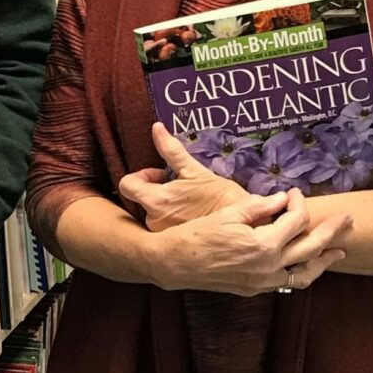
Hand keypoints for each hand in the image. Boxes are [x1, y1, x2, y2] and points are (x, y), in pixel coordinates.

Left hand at [118, 122, 249, 231]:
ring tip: (187, 203)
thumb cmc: (221, 197)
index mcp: (156, 201)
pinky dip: (172, 220)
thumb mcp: (195, 171)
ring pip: (152, 215)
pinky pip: (163, 229)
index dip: (140, 177)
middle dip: (154, 191)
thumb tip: (156, 127)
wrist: (245, 226)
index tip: (160, 176)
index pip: (127, 185)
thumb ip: (171, 150)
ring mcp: (163, 235)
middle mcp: (154, 221)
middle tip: (177, 189)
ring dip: (164, 206)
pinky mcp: (174, 245)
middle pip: (139, 201)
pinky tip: (190, 216)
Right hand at [148, 188, 353, 296]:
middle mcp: (267, 267)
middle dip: (331, 231)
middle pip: (311, 247)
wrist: (171, 263)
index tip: (293, 193)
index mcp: (262, 245)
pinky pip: (286, 283)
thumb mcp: (228, 214)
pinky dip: (301, 273)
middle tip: (348, 219)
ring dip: (323, 261)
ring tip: (339, 251)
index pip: (295, 220)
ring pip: (304, 274)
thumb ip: (259, 207)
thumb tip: (282, 199)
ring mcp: (261, 282)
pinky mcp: (253, 290)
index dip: (298, 202)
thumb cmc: (195, 235)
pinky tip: (305, 264)